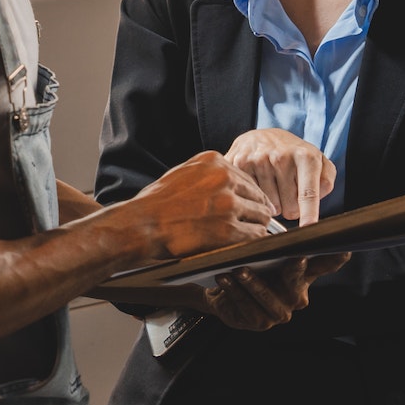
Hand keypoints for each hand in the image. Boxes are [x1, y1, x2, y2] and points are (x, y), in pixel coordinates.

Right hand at [130, 151, 276, 259]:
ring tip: (250, 233)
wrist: (143, 224)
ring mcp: (228, 204)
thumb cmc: (158, 202)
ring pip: (261, 216)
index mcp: (214, 161)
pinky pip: (255, 235)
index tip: (252, 204)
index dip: (251, 194)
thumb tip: (231, 182)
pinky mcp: (228, 229)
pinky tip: (246, 243)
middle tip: (256, 221)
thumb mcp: (183, 171)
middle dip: (257, 210)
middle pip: (258, 196)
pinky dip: (254, 240)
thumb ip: (208, 172)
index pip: (247, 178)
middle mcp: (224, 178)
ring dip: (257, 226)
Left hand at [190, 253, 352, 330]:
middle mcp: (296, 298)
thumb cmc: (252, 266)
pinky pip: (246, 307)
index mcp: (304, 276)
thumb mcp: (267, 251)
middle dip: (293, 272)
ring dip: (253, 283)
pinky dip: (234, 292)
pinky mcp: (258, 323)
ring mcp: (279, 314)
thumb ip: (285, 242)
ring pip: (267, 299)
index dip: (335, 259)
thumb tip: (302, 224)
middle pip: (296, 285)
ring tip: (238, 268)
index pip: (325, 266)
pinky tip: (224, 278)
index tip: (343, 249)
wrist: (223, 288)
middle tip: (291, 257)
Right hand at [226, 128, 335, 224]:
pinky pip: (251, 198)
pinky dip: (255, 196)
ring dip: (271, 202)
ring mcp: (258, 160)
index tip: (308, 227)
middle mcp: (281, 157)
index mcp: (306, 157)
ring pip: (269, 207)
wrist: (263, 134)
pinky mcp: (239, 163)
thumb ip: (326, 182)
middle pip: (289, 210)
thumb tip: (314, 204)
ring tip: (271, 183)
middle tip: (286, 188)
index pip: (308, 192)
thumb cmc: (294, 154)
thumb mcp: (318, 161)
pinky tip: (257, 182)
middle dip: (290, 206)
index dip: (309, 212)